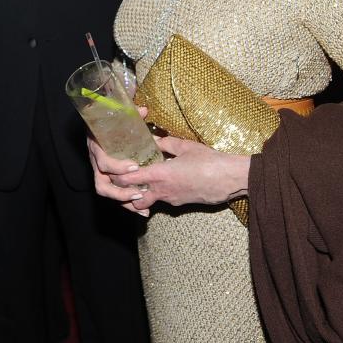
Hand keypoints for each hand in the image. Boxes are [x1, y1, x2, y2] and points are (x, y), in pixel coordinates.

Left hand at [89, 133, 250, 216]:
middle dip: (124, 191)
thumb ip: (165, 143)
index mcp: (160, 174)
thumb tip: (152, 139)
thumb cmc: (209, 160)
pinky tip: (160, 185)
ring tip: (138, 184)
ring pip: (148, 201)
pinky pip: (163, 201)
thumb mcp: (185, 146)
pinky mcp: (181, 204)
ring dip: (140, 195)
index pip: (129, 179)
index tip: (110, 169)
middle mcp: (162, 190)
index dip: (117, 176)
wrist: (231, 179)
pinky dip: (157, 195)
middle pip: (133, 197)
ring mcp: (171, 199)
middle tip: (120, 180)